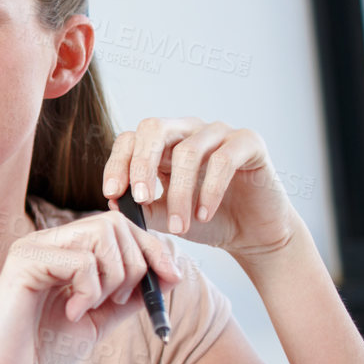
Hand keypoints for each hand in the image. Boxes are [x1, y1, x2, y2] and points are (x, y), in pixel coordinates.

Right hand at [0, 211, 181, 363]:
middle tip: (120, 299)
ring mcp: (33, 247)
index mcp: (63, 251)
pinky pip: (81, 260)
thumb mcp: (98, 321)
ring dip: (114, 276)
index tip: (173, 279)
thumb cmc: (41, 352)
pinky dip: (89, 290)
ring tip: (93, 307)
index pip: (118, 227)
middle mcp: (47, 241)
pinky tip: (71, 313)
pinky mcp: (24, 260)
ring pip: (101, 235)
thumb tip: (170, 275)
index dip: (152, 248)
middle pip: (114, 223)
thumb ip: (127, 297)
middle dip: (136, 262)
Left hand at [102, 118, 298, 257]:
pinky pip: (223, 160)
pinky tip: (204, 215)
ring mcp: (219, 132)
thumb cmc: (206, 221)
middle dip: (141, 165)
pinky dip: (209, 190)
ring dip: (179, 193)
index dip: (117, 163)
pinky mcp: (248, 142)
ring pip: (187, 151)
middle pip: (154, 129)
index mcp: (163, 144)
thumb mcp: (167, 217)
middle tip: (139, 199)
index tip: (111, 193)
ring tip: (180, 227)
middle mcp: (188, 130)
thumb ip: (143, 207)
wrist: (253, 235)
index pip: (131, 139)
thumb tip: (114, 201)